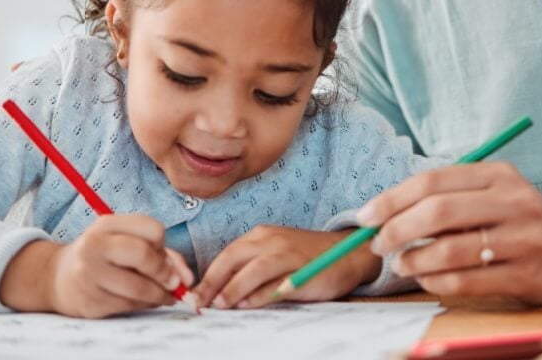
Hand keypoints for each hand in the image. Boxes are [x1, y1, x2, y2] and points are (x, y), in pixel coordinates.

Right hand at [47, 214, 192, 317]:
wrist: (60, 277)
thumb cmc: (107, 256)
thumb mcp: (129, 241)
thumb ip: (164, 254)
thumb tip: (187, 280)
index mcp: (107, 224)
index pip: (152, 228)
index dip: (163, 245)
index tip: (163, 255)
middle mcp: (95, 246)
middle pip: (143, 255)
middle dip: (164, 272)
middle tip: (172, 282)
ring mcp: (89, 275)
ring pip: (138, 288)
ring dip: (158, 295)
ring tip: (162, 295)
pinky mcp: (90, 301)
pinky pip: (128, 306)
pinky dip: (143, 306)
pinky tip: (141, 301)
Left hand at [193, 225, 381, 309]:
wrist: (347, 253)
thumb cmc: (305, 257)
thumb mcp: (274, 255)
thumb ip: (250, 269)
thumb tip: (220, 292)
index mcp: (262, 235)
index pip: (227, 254)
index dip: (208, 275)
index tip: (195, 295)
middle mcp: (272, 240)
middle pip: (234, 258)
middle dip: (213, 282)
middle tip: (200, 302)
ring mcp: (288, 255)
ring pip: (253, 270)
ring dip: (233, 289)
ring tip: (219, 304)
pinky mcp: (303, 272)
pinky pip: (277, 284)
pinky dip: (259, 296)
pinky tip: (247, 306)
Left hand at [360, 162, 541, 303]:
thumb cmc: (525, 221)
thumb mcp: (498, 193)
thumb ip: (453, 196)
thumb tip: (388, 211)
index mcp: (500, 176)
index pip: (434, 181)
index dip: (392, 198)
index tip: (366, 215)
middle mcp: (513, 203)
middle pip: (438, 212)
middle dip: (396, 229)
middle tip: (378, 244)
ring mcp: (522, 240)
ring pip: (449, 250)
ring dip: (413, 260)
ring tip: (400, 264)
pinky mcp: (527, 276)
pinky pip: (466, 281)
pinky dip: (435, 281)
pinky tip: (426, 278)